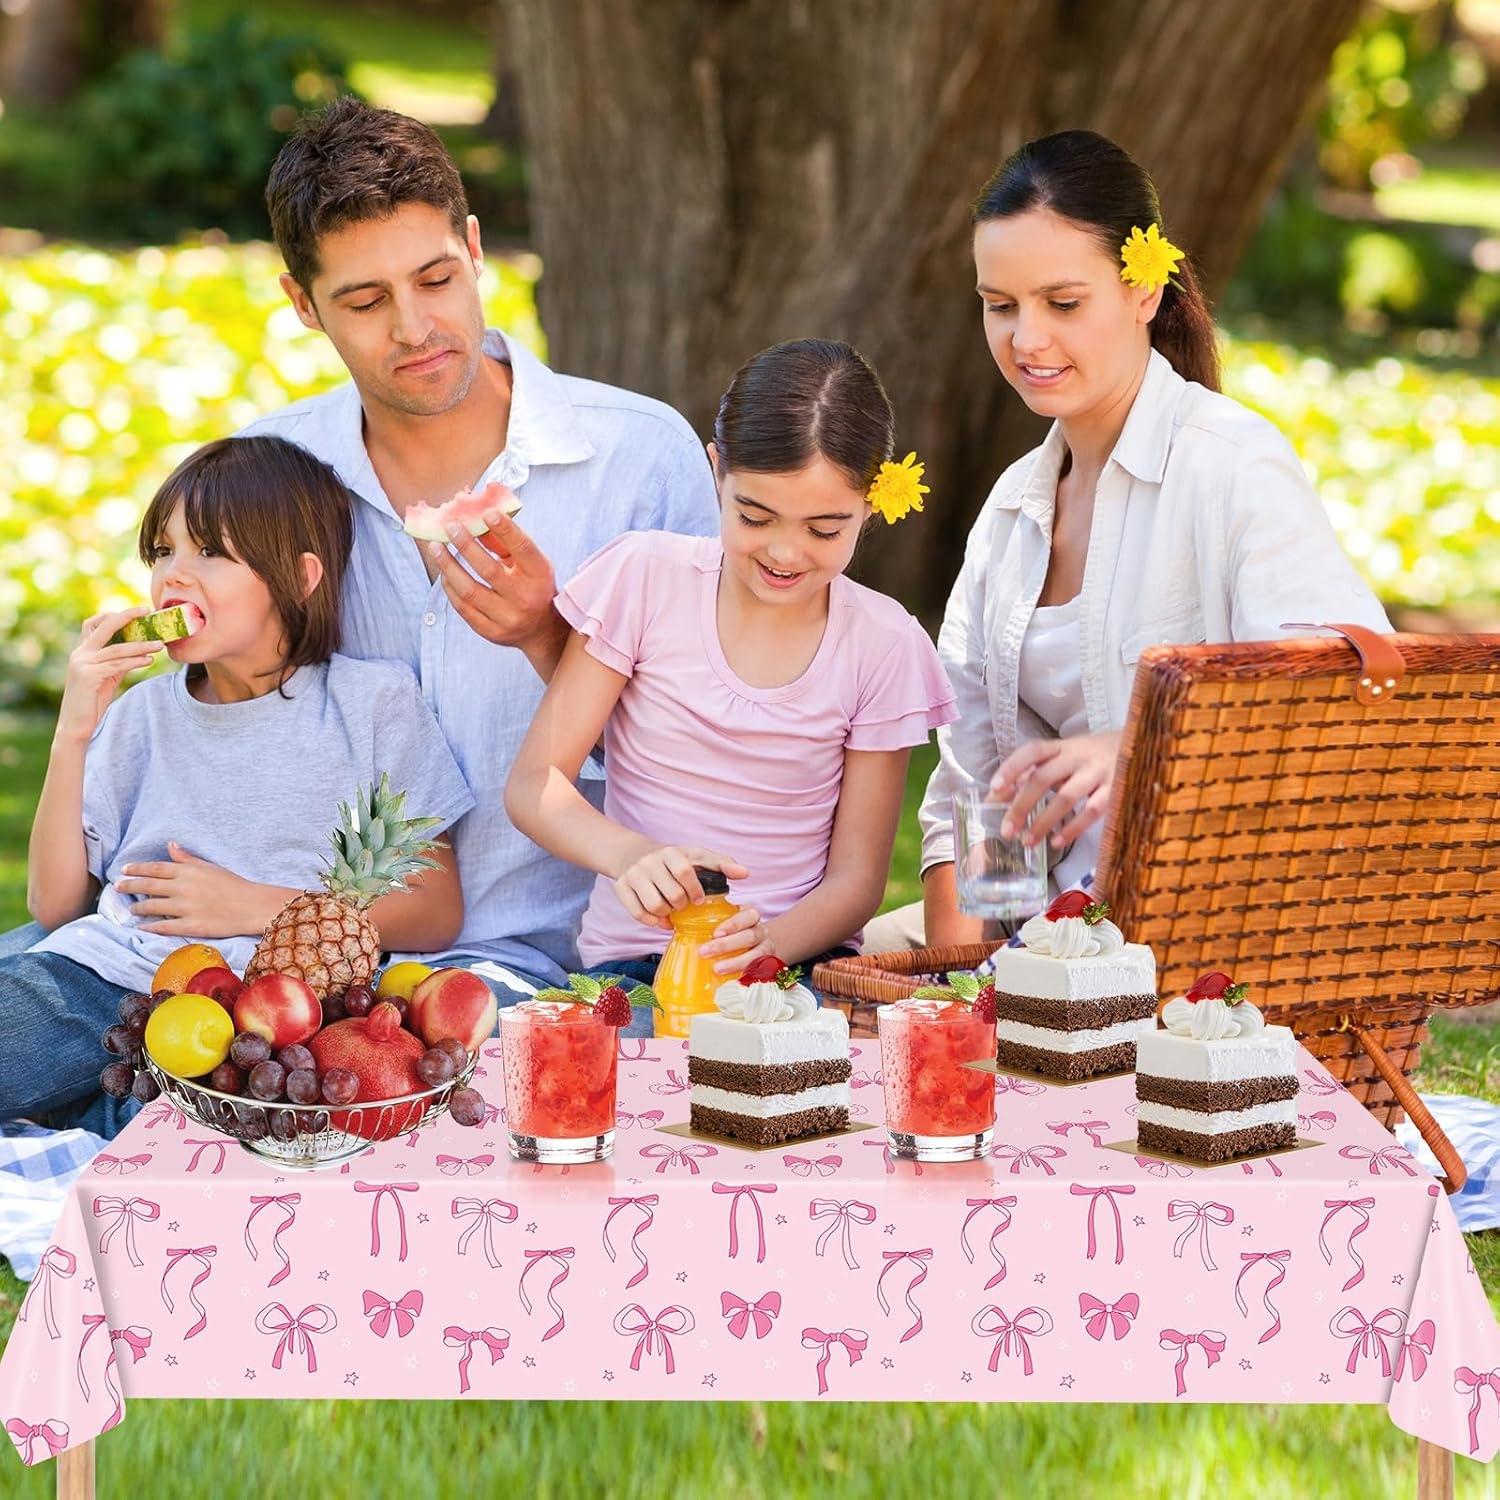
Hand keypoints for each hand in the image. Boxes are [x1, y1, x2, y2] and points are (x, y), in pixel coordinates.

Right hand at [55, 609, 162, 745]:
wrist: (76, 725)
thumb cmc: (92, 701)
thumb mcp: (107, 676)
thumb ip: (118, 661)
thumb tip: (140, 650)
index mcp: (83, 651)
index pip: (94, 624)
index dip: (114, 615)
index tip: (137, 611)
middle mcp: (80, 654)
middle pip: (104, 626)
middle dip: (126, 615)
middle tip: (147, 610)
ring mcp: (82, 664)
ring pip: (116, 648)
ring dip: (141, 644)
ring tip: (160, 644)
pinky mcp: (88, 676)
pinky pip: (117, 665)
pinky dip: (135, 661)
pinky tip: (149, 661)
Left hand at [116, 842, 282, 937]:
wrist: (252, 905)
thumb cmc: (233, 884)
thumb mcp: (210, 867)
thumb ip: (187, 858)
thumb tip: (170, 845)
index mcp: (188, 871)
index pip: (155, 868)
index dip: (137, 869)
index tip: (124, 870)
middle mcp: (183, 888)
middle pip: (148, 886)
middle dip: (130, 886)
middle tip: (117, 888)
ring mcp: (186, 907)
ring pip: (152, 907)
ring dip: (138, 908)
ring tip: (131, 909)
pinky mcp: (190, 925)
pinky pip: (164, 926)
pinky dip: (150, 926)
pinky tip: (142, 926)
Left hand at [425, 486, 560, 651]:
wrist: (541, 629)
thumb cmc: (533, 586)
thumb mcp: (529, 563)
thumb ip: (505, 543)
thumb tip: (477, 521)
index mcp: (539, 576)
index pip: (523, 549)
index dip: (505, 530)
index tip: (487, 513)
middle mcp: (525, 598)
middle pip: (489, 570)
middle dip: (466, 545)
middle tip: (450, 527)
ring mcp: (508, 618)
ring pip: (470, 591)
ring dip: (448, 566)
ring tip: (436, 548)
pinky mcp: (492, 632)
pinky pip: (463, 608)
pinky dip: (450, 587)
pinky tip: (444, 573)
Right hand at [613, 846, 748, 929]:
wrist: (633, 854)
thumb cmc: (673, 859)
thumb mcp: (696, 856)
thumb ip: (721, 864)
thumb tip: (746, 873)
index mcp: (670, 852)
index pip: (684, 872)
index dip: (694, 890)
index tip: (699, 900)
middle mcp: (649, 862)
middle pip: (671, 893)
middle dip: (682, 904)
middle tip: (685, 905)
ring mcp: (633, 875)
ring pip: (654, 906)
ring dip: (667, 914)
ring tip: (673, 910)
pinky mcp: (621, 888)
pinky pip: (638, 914)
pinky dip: (653, 921)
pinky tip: (662, 920)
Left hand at [699, 905, 776, 975]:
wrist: (760, 945)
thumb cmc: (737, 932)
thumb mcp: (729, 922)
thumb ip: (711, 921)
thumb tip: (680, 925)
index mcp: (751, 917)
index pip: (748, 916)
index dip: (733, 924)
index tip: (716, 933)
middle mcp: (762, 932)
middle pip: (749, 936)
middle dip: (726, 945)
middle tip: (704, 952)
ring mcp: (766, 949)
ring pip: (756, 955)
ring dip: (735, 962)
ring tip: (717, 969)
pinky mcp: (766, 966)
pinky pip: (758, 971)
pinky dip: (745, 975)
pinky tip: (731, 981)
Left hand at [989, 731, 1122, 850]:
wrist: (1141, 747)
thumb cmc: (1091, 758)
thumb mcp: (1063, 758)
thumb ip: (1032, 774)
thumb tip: (995, 799)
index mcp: (1061, 747)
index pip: (1032, 751)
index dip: (1012, 767)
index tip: (995, 788)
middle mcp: (1078, 756)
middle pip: (1044, 778)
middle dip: (1021, 806)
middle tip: (1006, 830)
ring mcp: (1098, 772)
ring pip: (1066, 797)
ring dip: (1044, 821)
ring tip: (1028, 841)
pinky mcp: (1116, 790)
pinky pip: (1091, 811)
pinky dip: (1072, 829)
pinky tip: (1057, 841)